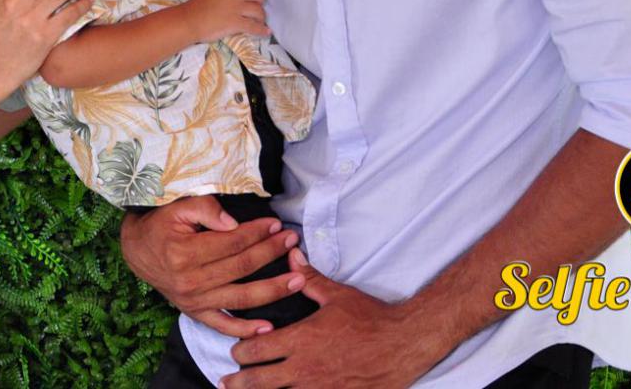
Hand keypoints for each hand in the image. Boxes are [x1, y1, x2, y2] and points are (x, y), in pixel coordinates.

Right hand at [119, 195, 305, 337]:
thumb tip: (233, 223)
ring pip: (241, 297)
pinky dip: (245, 329)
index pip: (232, 242)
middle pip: (242, 267)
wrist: (137, 251)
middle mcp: (191, 281)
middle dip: (271, 253)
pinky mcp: (196, 313)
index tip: (276, 224)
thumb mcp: (177, 208)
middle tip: (293, 242)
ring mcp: (195, 301)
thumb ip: (205, 209)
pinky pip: (223, 325)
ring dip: (272, 289)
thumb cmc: (160, 225)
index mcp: (185, 253)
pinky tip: (267, 327)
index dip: (257, 233)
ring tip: (298, 279)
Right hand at [187, 0, 267, 42]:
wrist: (187, 21)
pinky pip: (254, 26)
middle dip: (261, 2)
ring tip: (259, 21)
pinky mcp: (234, 22)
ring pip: (258, 11)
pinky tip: (265, 32)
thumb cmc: (197, 7)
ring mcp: (234, 8)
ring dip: (261, 17)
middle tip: (257, 8)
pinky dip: (262, 30)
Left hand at [220, 252, 449, 387]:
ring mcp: (319, 388)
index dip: (240, 352)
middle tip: (227, 381)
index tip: (236, 352)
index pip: (256, 349)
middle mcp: (305, 367)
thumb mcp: (337, 295)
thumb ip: (308, 278)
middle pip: (259, 380)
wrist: (404, 344)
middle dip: (239, 381)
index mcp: (301, 339)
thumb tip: (291, 255)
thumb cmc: (370, 318)